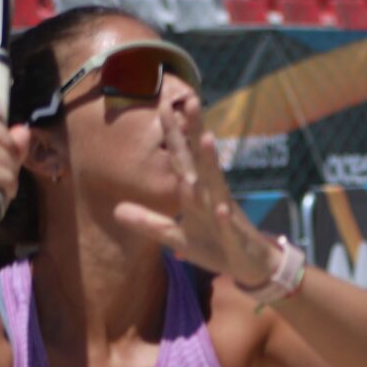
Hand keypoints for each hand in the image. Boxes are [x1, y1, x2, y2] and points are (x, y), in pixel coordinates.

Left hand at [113, 102, 283, 285]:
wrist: (249, 266)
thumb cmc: (214, 246)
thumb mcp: (176, 238)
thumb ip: (149, 222)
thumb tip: (116, 210)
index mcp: (195, 193)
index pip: (181, 159)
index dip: (173, 134)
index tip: (162, 106)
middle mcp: (211, 195)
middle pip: (199, 160)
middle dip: (195, 132)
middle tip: (190, 100)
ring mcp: (223, 214)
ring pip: (216, 184)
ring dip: (211, 163)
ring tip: (207, 138)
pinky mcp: (234, 236)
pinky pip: (227, 226)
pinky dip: (224, 217)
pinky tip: (220, 208)